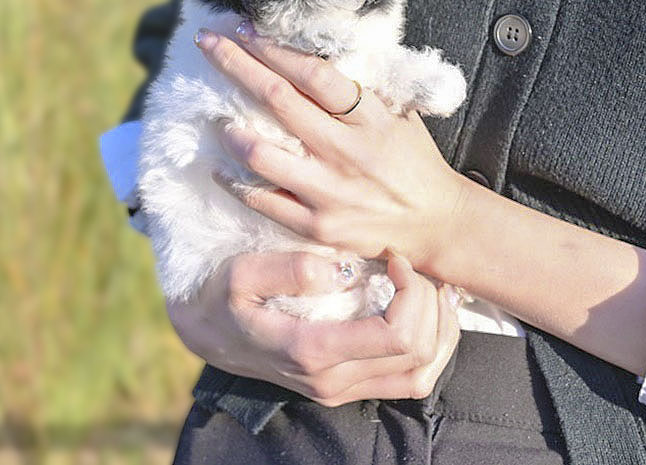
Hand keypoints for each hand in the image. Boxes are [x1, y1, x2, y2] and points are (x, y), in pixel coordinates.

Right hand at [168, 251, 461, 405]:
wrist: (206, 333)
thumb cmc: (221, 297)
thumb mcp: (240, 274)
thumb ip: (288, 269)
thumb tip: (340, 268)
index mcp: (312, 351)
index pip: (398, 335)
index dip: (413, 292)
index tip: (394, 256)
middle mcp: (333, 381)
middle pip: (420, 353)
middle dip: (429, 302)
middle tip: (411, 264)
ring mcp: (342, 389)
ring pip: (423, 373)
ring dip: (439, 329)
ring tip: (429, 287)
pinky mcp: (348, 387)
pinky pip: (409, 380)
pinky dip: (429, 346)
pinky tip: (422, 311)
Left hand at [194, 23, 470, 268]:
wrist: (436, 223)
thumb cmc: (413, 160)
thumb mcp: (397, 114)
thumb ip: (357, 90)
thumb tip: (308, 55)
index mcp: (369, 118)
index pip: (313, 74)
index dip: (273, 49)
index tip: (243, 31)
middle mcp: (347, 152)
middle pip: (278, 101)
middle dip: (235, 65)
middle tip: (207, 43)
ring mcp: (329, 192)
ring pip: (262, 155)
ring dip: (231, 129)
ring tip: (217, 117)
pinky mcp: (317, 227)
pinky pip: (262, 201)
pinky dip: (234, 182)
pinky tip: (219, 168)